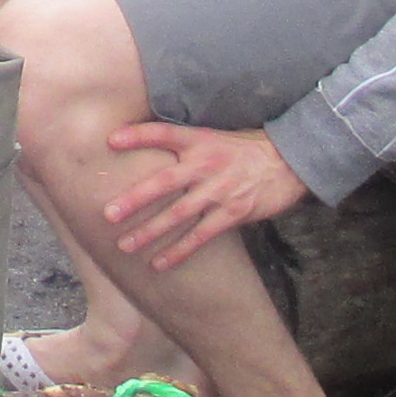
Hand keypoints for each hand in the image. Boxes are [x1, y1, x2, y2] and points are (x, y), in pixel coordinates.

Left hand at [98, 118, 308, 269]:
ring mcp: (219, 190)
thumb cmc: (243, 150)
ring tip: (125, 246)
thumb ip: (183, 145)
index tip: (111, 140)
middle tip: (108, 214)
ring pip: (178, 214)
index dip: (138, 134)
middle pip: (164, 181)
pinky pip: (201, 235)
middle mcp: (206, 164)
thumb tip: (146, 153)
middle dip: (135, 199)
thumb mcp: (213, 137)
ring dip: (150, 232)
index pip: (164, 133)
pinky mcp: (233, 213)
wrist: (287, 163)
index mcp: (200, 141)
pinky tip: (159, 263)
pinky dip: (179, 250)